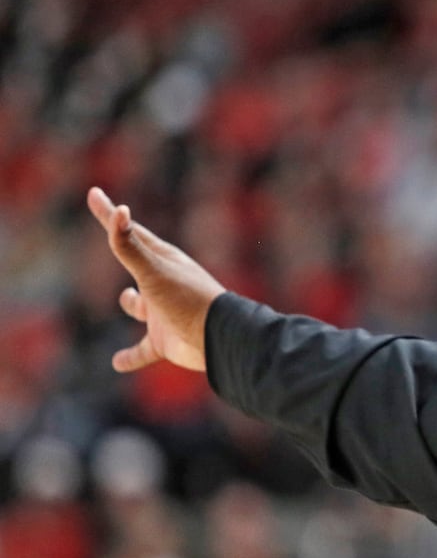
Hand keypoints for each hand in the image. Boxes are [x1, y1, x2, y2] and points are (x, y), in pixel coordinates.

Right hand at [88, 187, 224, 372]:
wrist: (220, 340)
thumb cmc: (188, 300)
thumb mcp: (154, 271)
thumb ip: (130, 247)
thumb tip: (118, 211)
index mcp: (161, 262)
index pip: (129, 232)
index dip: (110, 214)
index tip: (94, 194)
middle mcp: (162, 285)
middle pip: (136, 263)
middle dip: (125, 249)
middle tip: (115, 236)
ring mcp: (163, 313)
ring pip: (141, 307)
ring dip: (131, 304)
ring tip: (127, 298)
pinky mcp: (165, 342)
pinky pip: (142, 351)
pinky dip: (129, 357)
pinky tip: (117, 362)